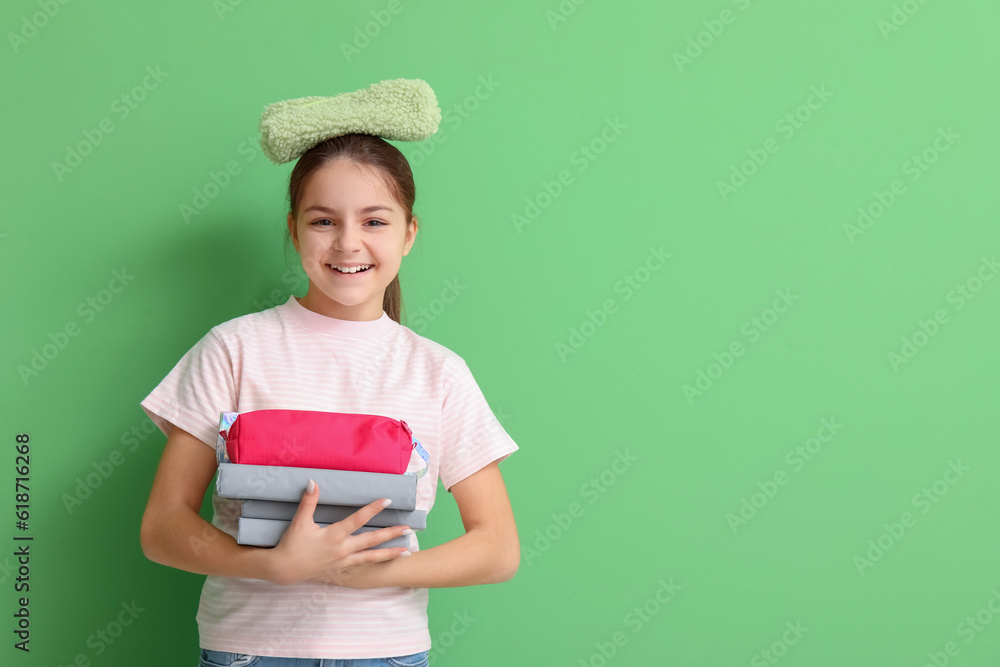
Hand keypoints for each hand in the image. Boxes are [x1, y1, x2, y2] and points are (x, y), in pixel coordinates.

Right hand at [264, 479, 411, 586]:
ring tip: (407, 551)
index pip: (358, 519)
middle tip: (408, 528)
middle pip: (372, 540)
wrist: (285, 569)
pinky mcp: (342, 567)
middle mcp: (343, 549)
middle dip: (391, 534)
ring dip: (390, 553)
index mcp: (334, 536)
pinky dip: (377, 562)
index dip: (373, 509)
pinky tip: (388, 561)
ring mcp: (344, 560)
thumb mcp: (299, 522)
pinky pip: (364, 565)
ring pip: (372, 557)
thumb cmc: (292, 544)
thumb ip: (308, 502)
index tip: (388, 501)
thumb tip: (312, 482)